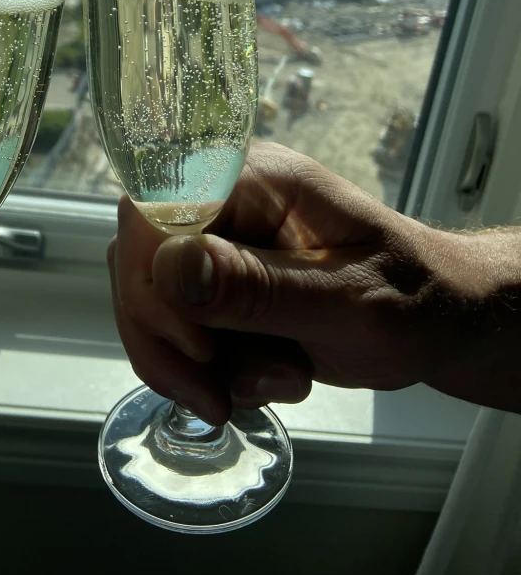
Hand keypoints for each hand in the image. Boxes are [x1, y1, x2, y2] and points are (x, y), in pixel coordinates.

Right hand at [109, 142, 520, 424]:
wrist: (437, 321)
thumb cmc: (412, 300)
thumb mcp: (346, 303)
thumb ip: (259, 289)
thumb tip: (172, 269)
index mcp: (252, 178)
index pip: (154, 213)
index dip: (155, 285)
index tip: (201, 350)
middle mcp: (221, 199)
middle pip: (137, 263)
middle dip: (173, 344)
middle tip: (222, 397)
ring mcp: (215, 239)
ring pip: (151, 304)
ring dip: (199, 366)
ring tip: (280, 380)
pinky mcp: (215, 280)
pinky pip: (175, 330)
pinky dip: (210, 372)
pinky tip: (271, 376)